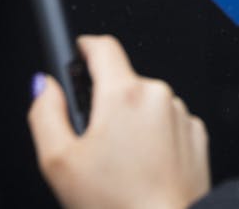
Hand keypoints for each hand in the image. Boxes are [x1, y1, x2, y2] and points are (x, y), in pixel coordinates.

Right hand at [28, 35, 209, 208]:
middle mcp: (157, 96)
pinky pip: (167, 124)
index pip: (102, 46)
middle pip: (122, 82)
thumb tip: (44, 86)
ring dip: (131, 122)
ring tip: (121, 165)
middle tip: (93, 142)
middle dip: (105, 103)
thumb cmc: (117, 205)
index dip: (84, 47)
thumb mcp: (58, 161)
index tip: (77, 54)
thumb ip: (45, 113)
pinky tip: (143, 169)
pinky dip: (153, 139)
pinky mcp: (195, 136)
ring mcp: (180, 116)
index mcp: (123, 94)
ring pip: (145, 105)